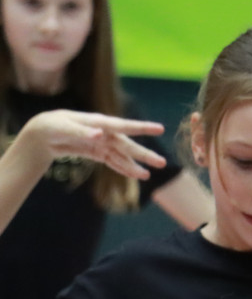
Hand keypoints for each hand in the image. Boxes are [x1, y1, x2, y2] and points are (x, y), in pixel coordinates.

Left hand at [22, 110, 165, 179]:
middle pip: (127, 145)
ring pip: (122, 155)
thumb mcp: (62, 128)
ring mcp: (102, 143)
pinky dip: (123, 169)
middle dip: (144, 154)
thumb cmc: (51, 126)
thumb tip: (101, 134)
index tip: (159, 128)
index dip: (142, 127)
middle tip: (162, 163)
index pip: (123, 126)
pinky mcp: (97, 153)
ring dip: (134, 165)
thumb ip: (82, 131)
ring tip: (147, 176)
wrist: (42, 134)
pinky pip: (113, 162)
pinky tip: (135, 175)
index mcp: (99, 122)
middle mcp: (104, 133)